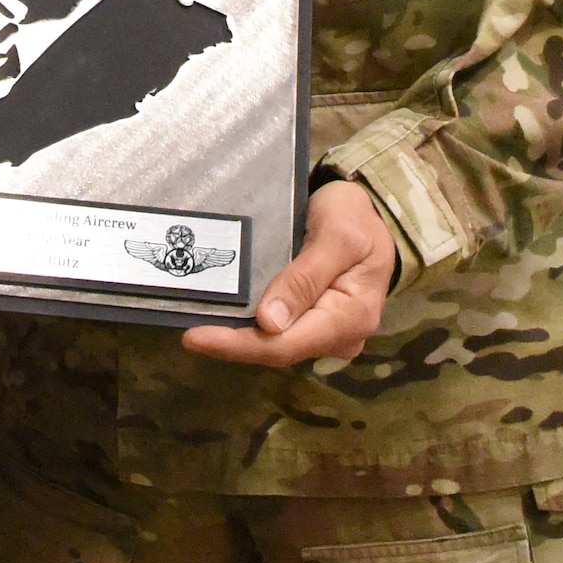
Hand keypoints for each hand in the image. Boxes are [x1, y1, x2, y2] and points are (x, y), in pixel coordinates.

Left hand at [180, 180, 396, 366]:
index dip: (240, 345)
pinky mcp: (314, 320)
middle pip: (278, 349)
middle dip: (233, 344)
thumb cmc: (356, 219)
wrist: (373, 213)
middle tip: (189, 333)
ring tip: (197, 323)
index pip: (287, 345)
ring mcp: (327, 331)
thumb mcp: (336, 236)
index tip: (197, 336)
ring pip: (276, 343)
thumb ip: (305, 277)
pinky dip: (250, 325)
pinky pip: (279, 329)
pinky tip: (223, 315)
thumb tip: (269, 322)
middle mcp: (339, 336)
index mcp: (350, 317)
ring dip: (238, 337)